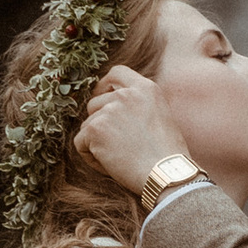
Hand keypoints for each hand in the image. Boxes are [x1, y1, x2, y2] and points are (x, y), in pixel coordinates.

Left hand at [77, 61, 184, 195]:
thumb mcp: (160, 116)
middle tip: (118, 146)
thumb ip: (138, 105)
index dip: (105, 85)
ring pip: (87, 125)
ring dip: (97, 143)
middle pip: (95, 103)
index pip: (117, 73)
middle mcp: (126, 94)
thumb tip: (112, 106)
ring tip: (120, 158)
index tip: (102, 97)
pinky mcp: (95, 128)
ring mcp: (109, 110)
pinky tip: (111, 165)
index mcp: (146, 88)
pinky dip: (91, 158)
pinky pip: (80, 143)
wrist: (166, 174)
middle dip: (100, 124)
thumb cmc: (167, 155)